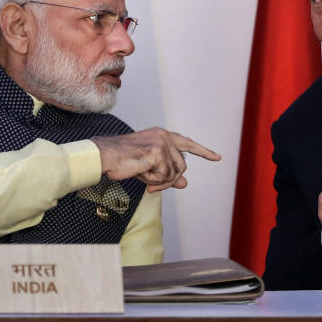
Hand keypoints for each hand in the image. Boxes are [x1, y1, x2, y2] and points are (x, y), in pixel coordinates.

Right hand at [92, 127, 220, 192]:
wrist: (104, 157)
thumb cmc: (122, 161)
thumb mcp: (149, 168)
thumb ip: (168, 174)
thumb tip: (185, 183)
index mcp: (161, 135)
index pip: (187, 143)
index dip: (203, 151)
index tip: (217, 157)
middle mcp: (164, 136)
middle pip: (182, 165)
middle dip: (170, 180)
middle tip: (153, 186)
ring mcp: (162, 143)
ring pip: (175, 172)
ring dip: (160, 181)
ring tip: (143, 176)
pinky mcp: (157, 152)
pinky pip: (164, 176)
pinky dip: (153, 180)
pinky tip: (141, 173)